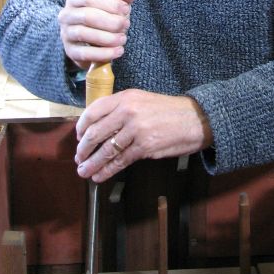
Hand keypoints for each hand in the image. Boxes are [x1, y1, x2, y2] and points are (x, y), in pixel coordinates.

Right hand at [58, 0, 138, 67]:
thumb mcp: (114, 5)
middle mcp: (66, 15)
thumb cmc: (105, 17)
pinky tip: (118, 51)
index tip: (127, 10)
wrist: (92, 42)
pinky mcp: (70, 52)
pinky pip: (85, 53)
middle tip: (126, 25)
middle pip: (87, 16)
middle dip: (111, 21)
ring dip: (108, 37)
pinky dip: (104, 53)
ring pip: (84, 34)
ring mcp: (66, 34)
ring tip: (123, 39)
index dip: (111, 4)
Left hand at [75, 89, 212, 182]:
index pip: (94, 111)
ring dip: (92, 163)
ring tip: (84, 171)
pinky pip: (120, 161)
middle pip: (96, 132)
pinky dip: (107, 170)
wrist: (195, 119)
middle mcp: (128, 111)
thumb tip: (99, 126)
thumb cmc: (168, 110)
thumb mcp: (142, 100)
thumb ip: (121, 108)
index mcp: (126, 97)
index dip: (82, 126)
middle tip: (79, 157)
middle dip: (83, 148)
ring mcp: (136, 129)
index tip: (78, 137)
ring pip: (106, 150)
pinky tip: (100, 176)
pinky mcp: (145, 147)